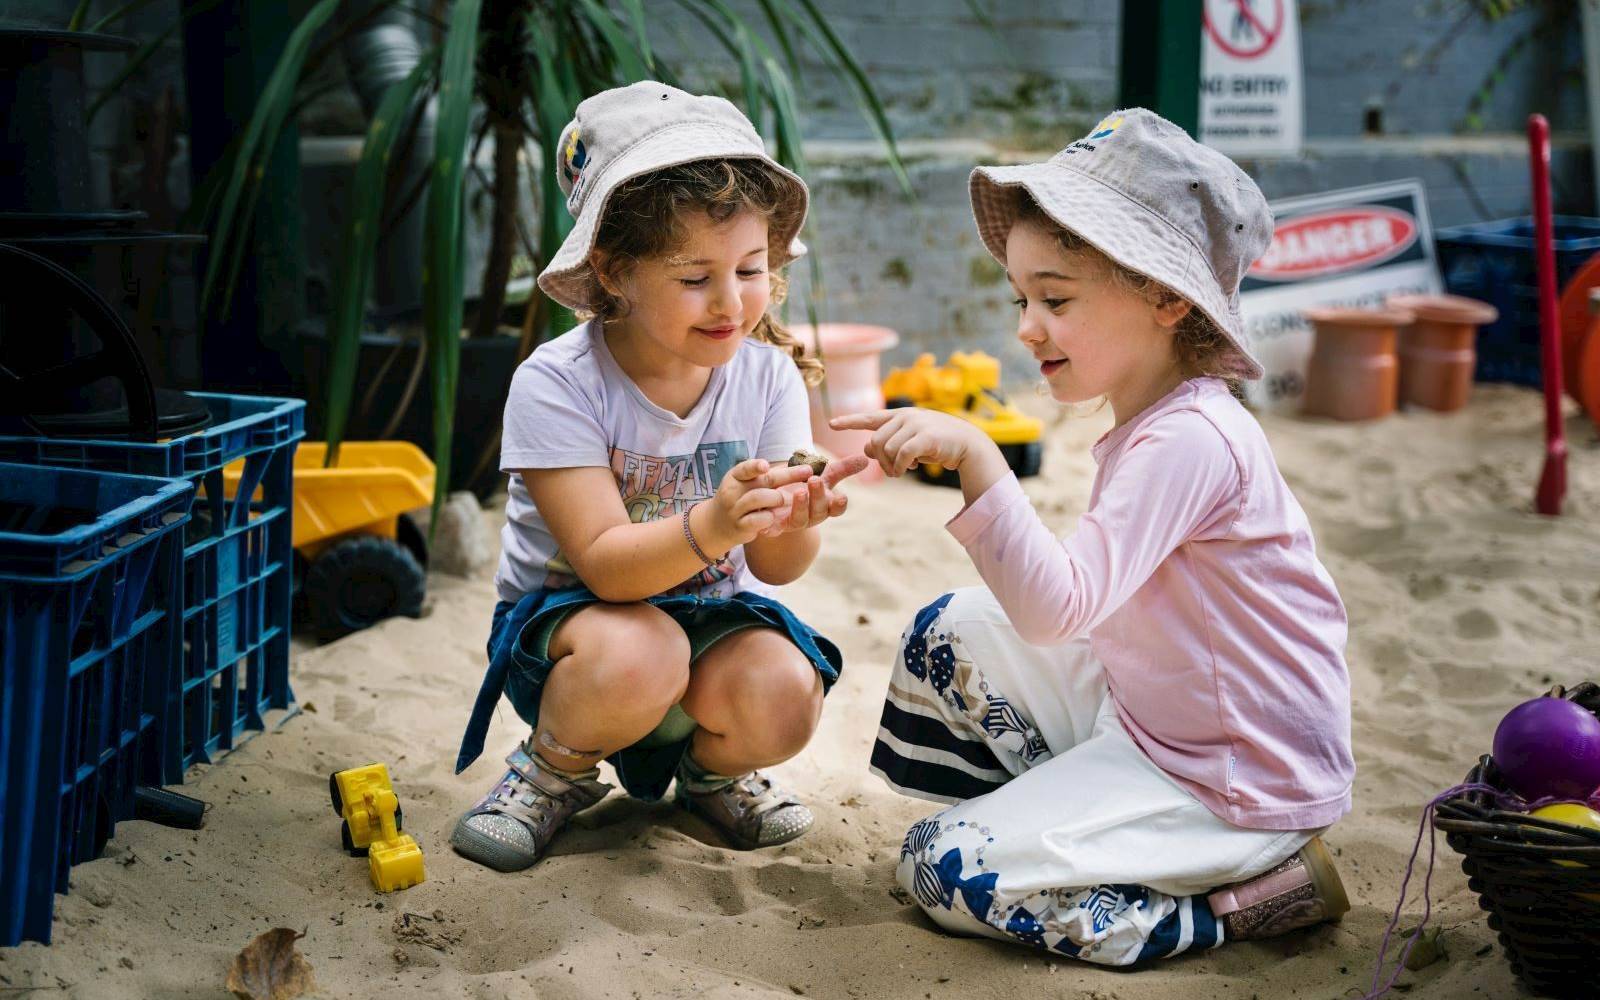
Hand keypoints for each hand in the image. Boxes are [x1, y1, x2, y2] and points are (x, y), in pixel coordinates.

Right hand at [697, 458, 814, 550]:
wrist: (718, 524)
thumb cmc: (740, 499)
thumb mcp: (747, 484)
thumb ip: (766, 476)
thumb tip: (801, 467)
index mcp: (735, 477)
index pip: (745, 468)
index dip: (755, 467)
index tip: (766, 465)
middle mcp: (733, 491)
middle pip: (763, 481)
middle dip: (788, 476)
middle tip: (807, 472)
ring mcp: (735, 509)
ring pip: (758, 499)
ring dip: (777, 497)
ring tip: (784, 500)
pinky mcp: (740, 526)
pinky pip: (757, 520)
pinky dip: (768, 518)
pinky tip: (773, 517)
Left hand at [758, 453, 869, 536]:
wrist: (776, 498)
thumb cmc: (804, 485)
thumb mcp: (823, 475)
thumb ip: (843, 469)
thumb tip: (866, 458)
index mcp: (825, 505)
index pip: (836, 508)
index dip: (839, 504)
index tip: (842, 496)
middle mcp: (811, 516)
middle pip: (819, 511)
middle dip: (818, 497)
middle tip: (815, 480)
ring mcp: (793, 522)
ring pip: (799, 519)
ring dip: (801, 506)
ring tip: (799, 491)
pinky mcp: (773, 526)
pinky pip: (773, 526)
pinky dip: (772, 522)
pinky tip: (771, 512)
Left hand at [829, 408, 991, 477]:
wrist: (968, 445)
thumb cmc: (938, 444)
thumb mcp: (911, 442)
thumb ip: (890, 443)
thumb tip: (867, 450)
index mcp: (901, 415)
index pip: (870, 418)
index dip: (850, 421)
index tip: (831, 424)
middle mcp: (906, 416)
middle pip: (875, 442)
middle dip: (879, 461)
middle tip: (892, 471)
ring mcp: (916, 424)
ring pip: (887, 450)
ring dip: (891, 466)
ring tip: (902, 470)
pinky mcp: (925, 436)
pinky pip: (901, 455)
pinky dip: (901, 466)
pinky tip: (908, 469)